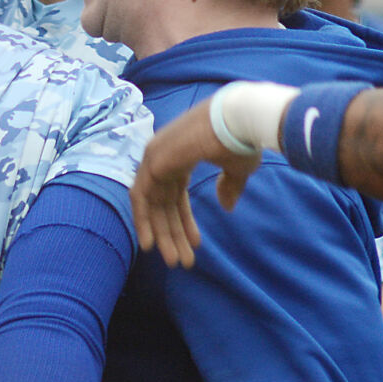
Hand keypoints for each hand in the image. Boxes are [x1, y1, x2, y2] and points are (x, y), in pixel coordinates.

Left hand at [129, 97, 262, 267]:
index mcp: (183, 156)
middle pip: (164, 203)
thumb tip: (226, 206)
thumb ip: (228, 187)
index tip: (195, 244)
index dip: (184, 221)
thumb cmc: (241, 140)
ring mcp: (155, 158)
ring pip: (152, 204)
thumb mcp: (237, 170)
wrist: (239, 120)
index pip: (176, 195)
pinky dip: (143, 221)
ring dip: (162, 234)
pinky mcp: (152, 162)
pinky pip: (140, 198)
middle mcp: (164, 157)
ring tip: (173, 261)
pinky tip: (151, 245)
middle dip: (173, 234)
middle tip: (180, 261)